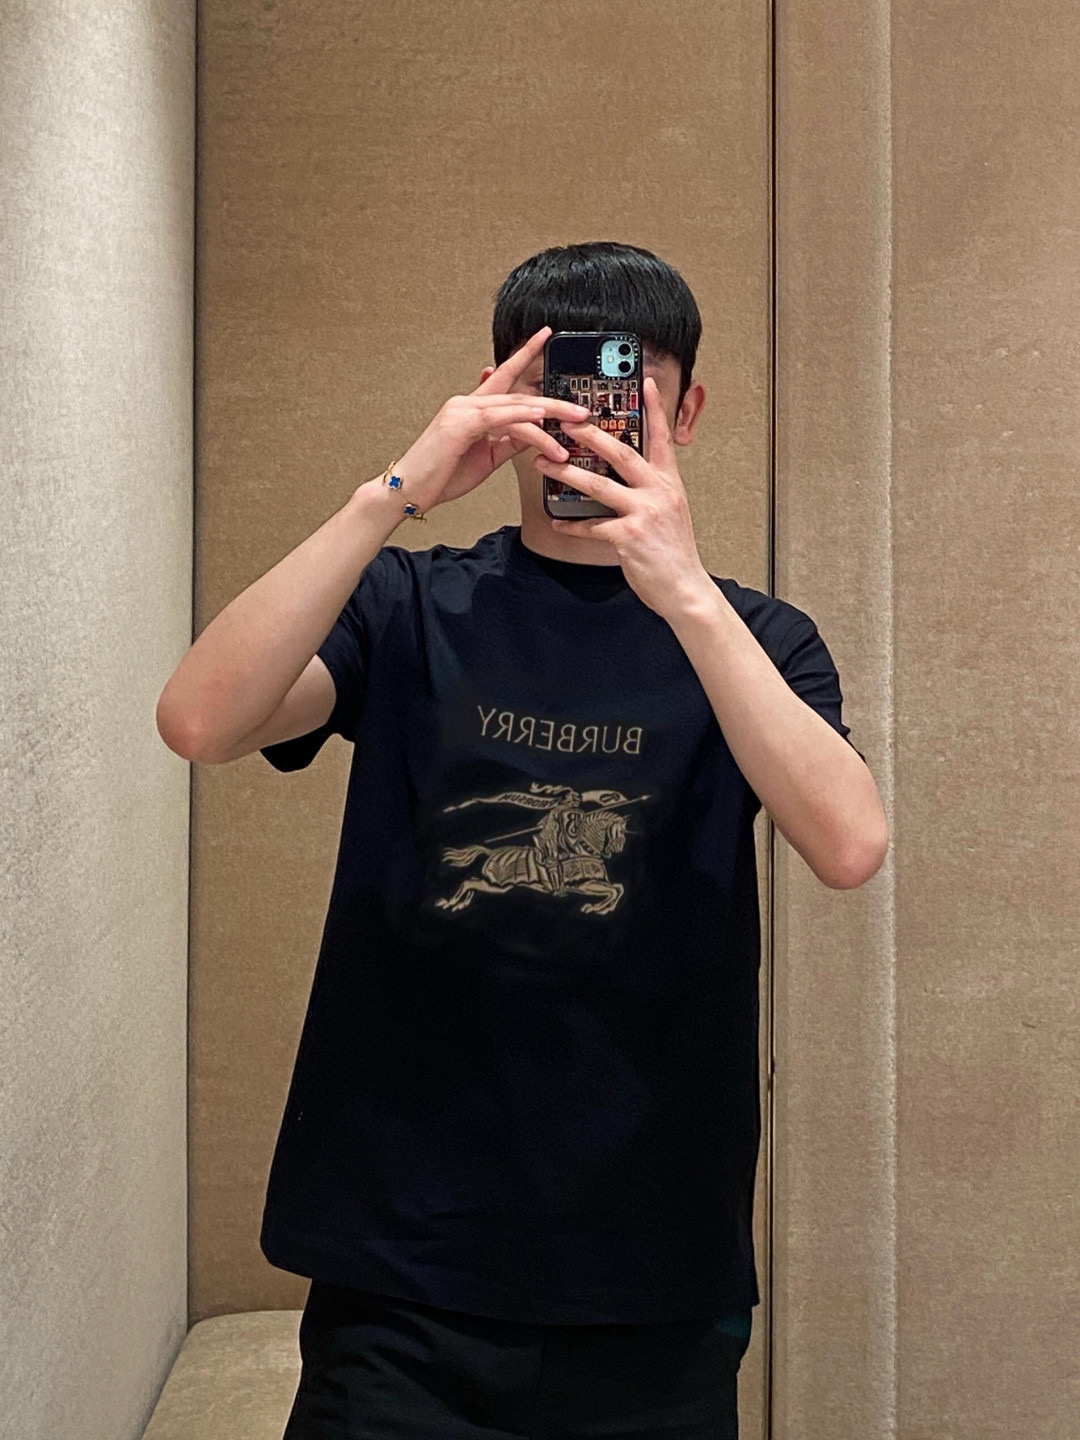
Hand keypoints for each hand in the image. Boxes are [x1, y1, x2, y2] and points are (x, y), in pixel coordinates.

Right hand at [388, 326, 590, 512]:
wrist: (407, 492)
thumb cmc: (441, 476)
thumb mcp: (486, 458)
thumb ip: (508, 442)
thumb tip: (532, 434)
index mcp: (472, 409)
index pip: (503, 377)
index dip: (524, 356)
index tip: (544, 337)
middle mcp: (466, 403)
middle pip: (517, 392)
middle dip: (553, 400)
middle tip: (580, 406)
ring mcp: (461, 410)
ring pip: (514, 404)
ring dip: (548, 412)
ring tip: (574, 422)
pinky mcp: (458, 424)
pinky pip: (498, 417)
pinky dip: (523, 416)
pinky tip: (541, 417)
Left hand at [533, 377, 714, 618]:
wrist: (685, 590)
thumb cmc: (674, 553)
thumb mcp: (670, 513)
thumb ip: (650, 491)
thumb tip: (623, 478)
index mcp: (669, 483)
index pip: (661, 437)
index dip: (652, 408)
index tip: (642, 382)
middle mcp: (659, 492)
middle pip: (620, 452)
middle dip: (589, 434)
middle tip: (565, 422)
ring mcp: (644, 513)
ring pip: (598, 485)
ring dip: (566, 474)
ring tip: (543, 465)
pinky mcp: (629, 537)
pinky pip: (591, 525)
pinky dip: (571, 525)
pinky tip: (557, 523)